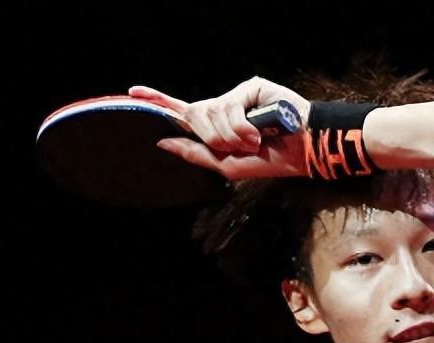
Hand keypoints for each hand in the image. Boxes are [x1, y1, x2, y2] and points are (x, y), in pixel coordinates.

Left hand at [128, 77, 310, 179]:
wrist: (300, 152)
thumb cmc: (269, 160)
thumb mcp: (227, 165)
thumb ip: (195, 153)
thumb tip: (162, 141)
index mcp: (216, 125)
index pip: (182, 110)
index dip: (159, 100)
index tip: (134, 92)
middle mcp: (223, 106)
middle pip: (194, 116)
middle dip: (213, 139)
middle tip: (239, 148)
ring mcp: (237, 95)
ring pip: (211, 114)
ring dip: (231, 137)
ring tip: (254, 142)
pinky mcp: (250, 87)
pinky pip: (229, 107)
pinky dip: (242, 127)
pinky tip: (259, 132)